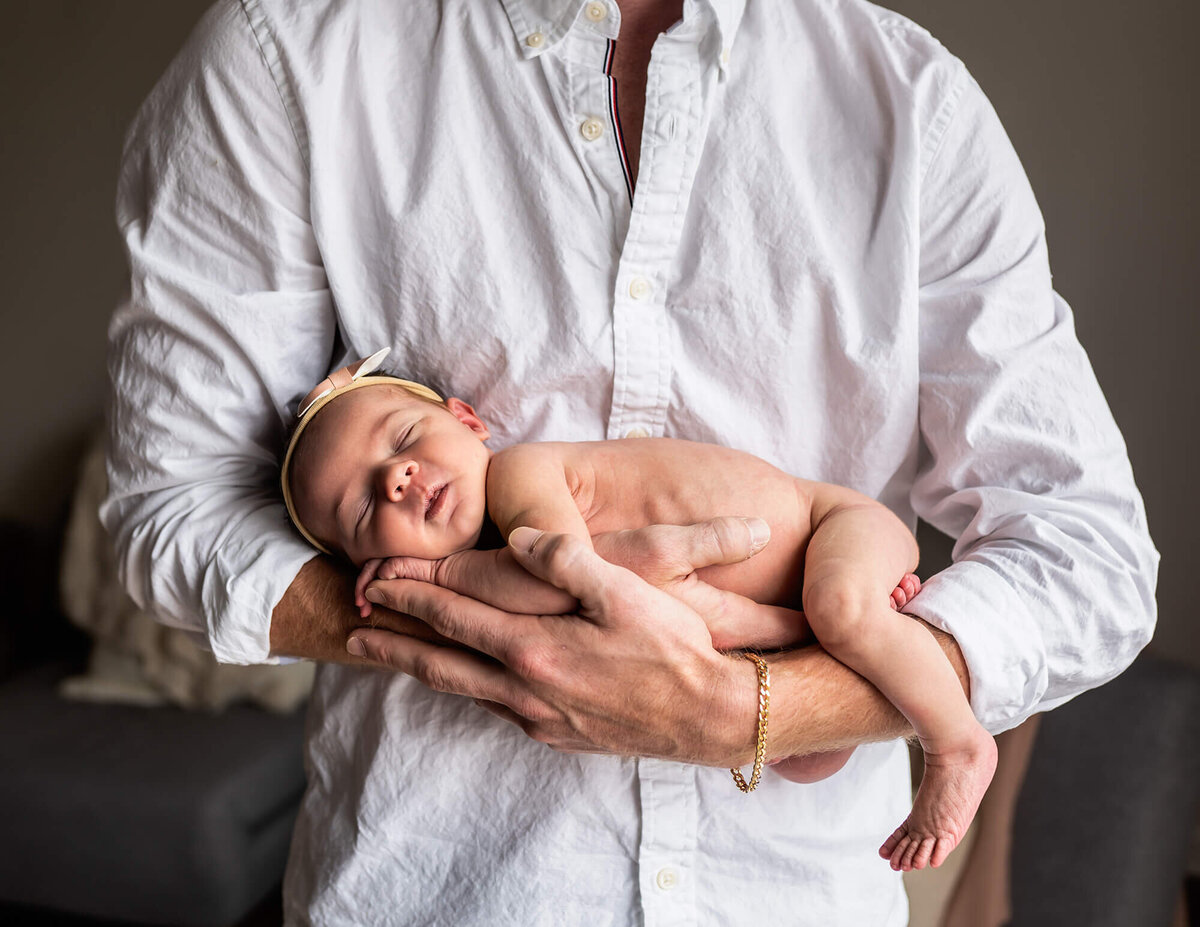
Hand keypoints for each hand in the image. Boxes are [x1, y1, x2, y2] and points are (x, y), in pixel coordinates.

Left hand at [347, 520, 768, 764]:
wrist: (712, 716)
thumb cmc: (674, 649)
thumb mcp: (626, 591)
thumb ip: (567, 562)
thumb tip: (516, 542)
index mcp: (535, 648)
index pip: (455, 617)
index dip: (410, 599)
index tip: (373, 584)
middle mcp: (526, 690)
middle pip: (442, 662)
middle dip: (396, 643)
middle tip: (354, 632)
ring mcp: (541, 719)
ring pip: (465, 690)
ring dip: (423, 669)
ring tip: (394, 656)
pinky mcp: (560, 736)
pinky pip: (497, 710)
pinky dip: (467, 690)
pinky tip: (467, 684)